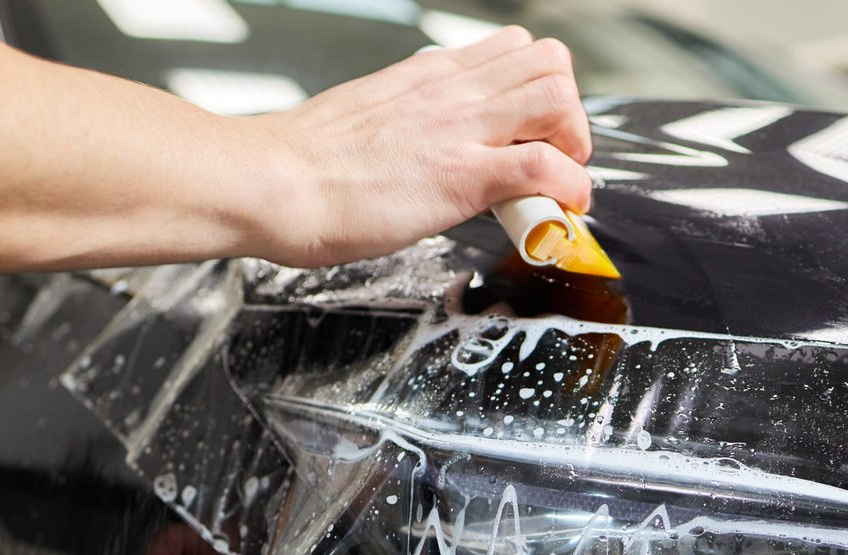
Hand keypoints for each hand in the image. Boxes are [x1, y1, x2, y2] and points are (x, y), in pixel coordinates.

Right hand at [243, 26, 593, 266]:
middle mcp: (451, 93)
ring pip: (557, 98)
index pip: (513, 50)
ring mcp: (460, 130)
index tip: (534, 131)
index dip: (540, 90)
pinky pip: (544, 167)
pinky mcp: (462, 176)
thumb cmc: (306, 164)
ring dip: (574, 144)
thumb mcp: (370, 117)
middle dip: (567, 113)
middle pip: (549, 63)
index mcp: (428, 76)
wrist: (273, 183)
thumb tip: (429, 142)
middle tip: (555, 155)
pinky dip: (569, 189)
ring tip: (557, 182)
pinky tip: (557, 211)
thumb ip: (411, 121)